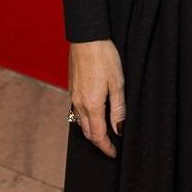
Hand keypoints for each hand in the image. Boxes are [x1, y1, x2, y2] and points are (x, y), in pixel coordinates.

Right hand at [68, 39, 125, 157]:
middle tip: (110, 146)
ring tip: (103, 133)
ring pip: (80, 122)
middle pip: (87, 132)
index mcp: (92, 105)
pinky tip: (93, 114)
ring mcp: (73, 95)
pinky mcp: (72, 87)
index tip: (114, 154)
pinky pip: (77, 110)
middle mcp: (79, 103)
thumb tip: (119, 130)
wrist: (86, 37)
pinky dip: (85, 118)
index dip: (106, 147)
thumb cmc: (104, 57)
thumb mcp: (118, 84)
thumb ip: (118, 109)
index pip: (98, 135)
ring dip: (91, 131)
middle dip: (98, 142)